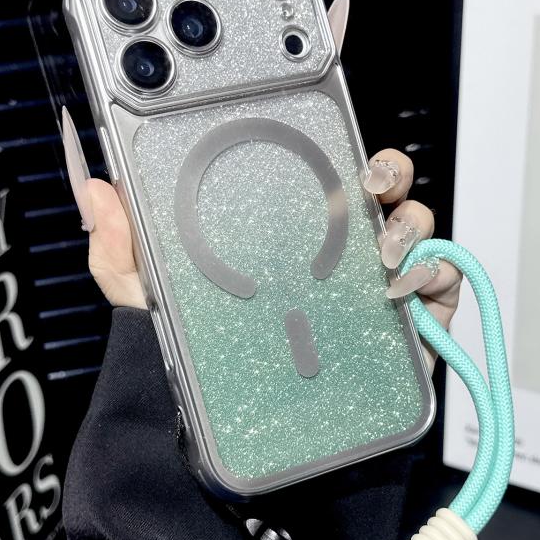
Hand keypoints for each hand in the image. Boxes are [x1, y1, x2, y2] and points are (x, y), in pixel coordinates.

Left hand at [61, 0, 461, 369]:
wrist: (265, 439)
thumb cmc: (216, 367)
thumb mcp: (156, 306)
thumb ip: (123, 253)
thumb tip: (97, 190)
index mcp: (284, 227)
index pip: (310, 165)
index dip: (324, 130)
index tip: (326, 101)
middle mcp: (336, 244)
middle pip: (375, 181)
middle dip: (382, 164)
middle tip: (365, 174)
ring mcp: (376, 278)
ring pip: (412, 220)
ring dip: (406, 219)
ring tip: (376, 248)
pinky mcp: (411, 316)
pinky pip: (442, 275)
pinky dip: (432, 269)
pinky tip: (399, 286)